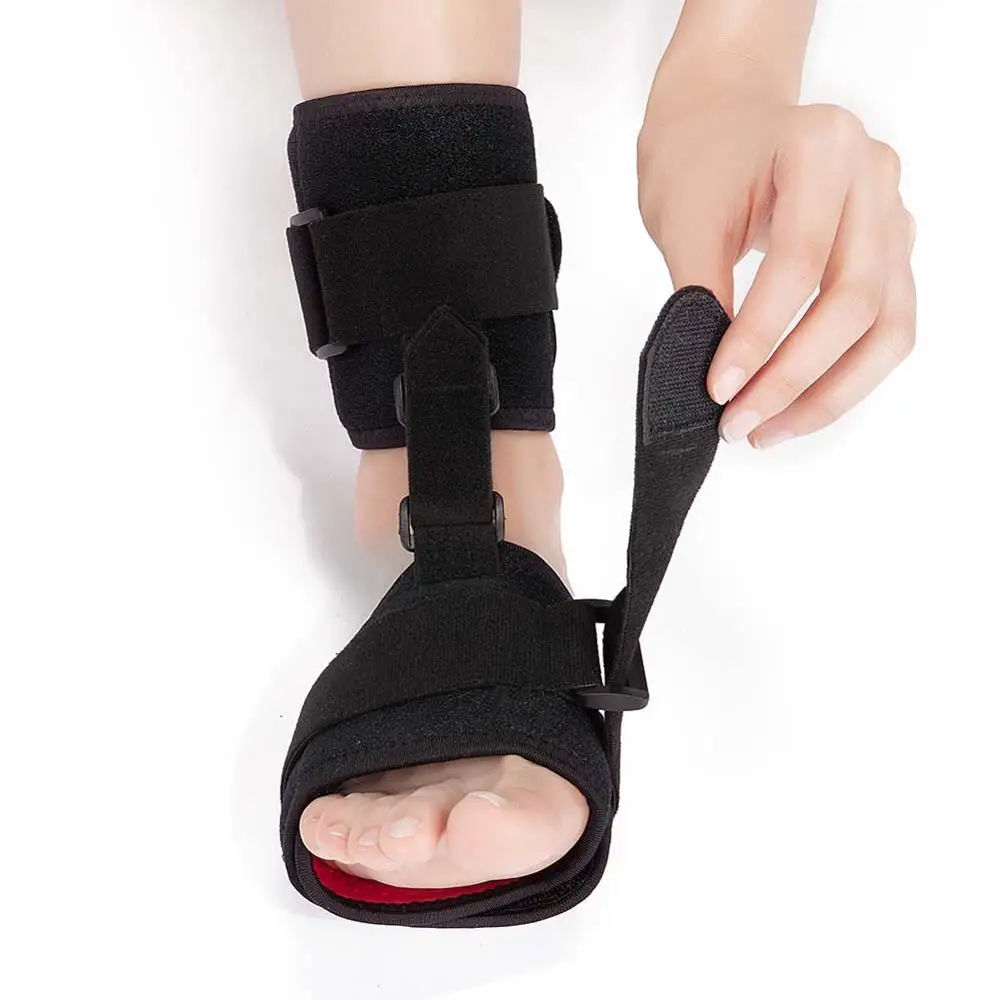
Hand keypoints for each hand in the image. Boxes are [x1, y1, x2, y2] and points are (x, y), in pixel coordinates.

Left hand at [638, 90, 915, 447]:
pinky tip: (797, 407)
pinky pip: (887, 327)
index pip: (800, 262)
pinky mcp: (892, 252)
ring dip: (830, 392)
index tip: (718, 388)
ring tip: (768, 431)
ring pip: (887, 325)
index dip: (759, 336)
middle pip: (856, 298)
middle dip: (794, 376)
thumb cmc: (699, 158)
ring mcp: (893, 214)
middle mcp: (875, 176)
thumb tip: (723, 381)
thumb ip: (701, 295)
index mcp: (822, 146)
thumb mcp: (683, 220)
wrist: (723, 119)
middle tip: (739, 423)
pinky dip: (846, 376)